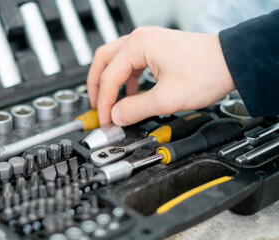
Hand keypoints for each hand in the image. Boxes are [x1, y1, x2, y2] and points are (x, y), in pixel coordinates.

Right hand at [87, 26, 235, 125]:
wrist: (232, 62)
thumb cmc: (207, 71)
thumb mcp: (167, 98)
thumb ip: (136, 109)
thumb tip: (116, 117)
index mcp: (138, 45)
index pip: (109, 76)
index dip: (104, 101)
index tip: (104, 119)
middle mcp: (140, 39)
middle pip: (103, 60)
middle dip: (96, 85)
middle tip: (95, 105)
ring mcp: (148, 42)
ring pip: (115, 60)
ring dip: (109, 81)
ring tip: (108, 102)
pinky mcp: (156, 49)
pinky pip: (131, 63)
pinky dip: (125, 79)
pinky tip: (130, 94)